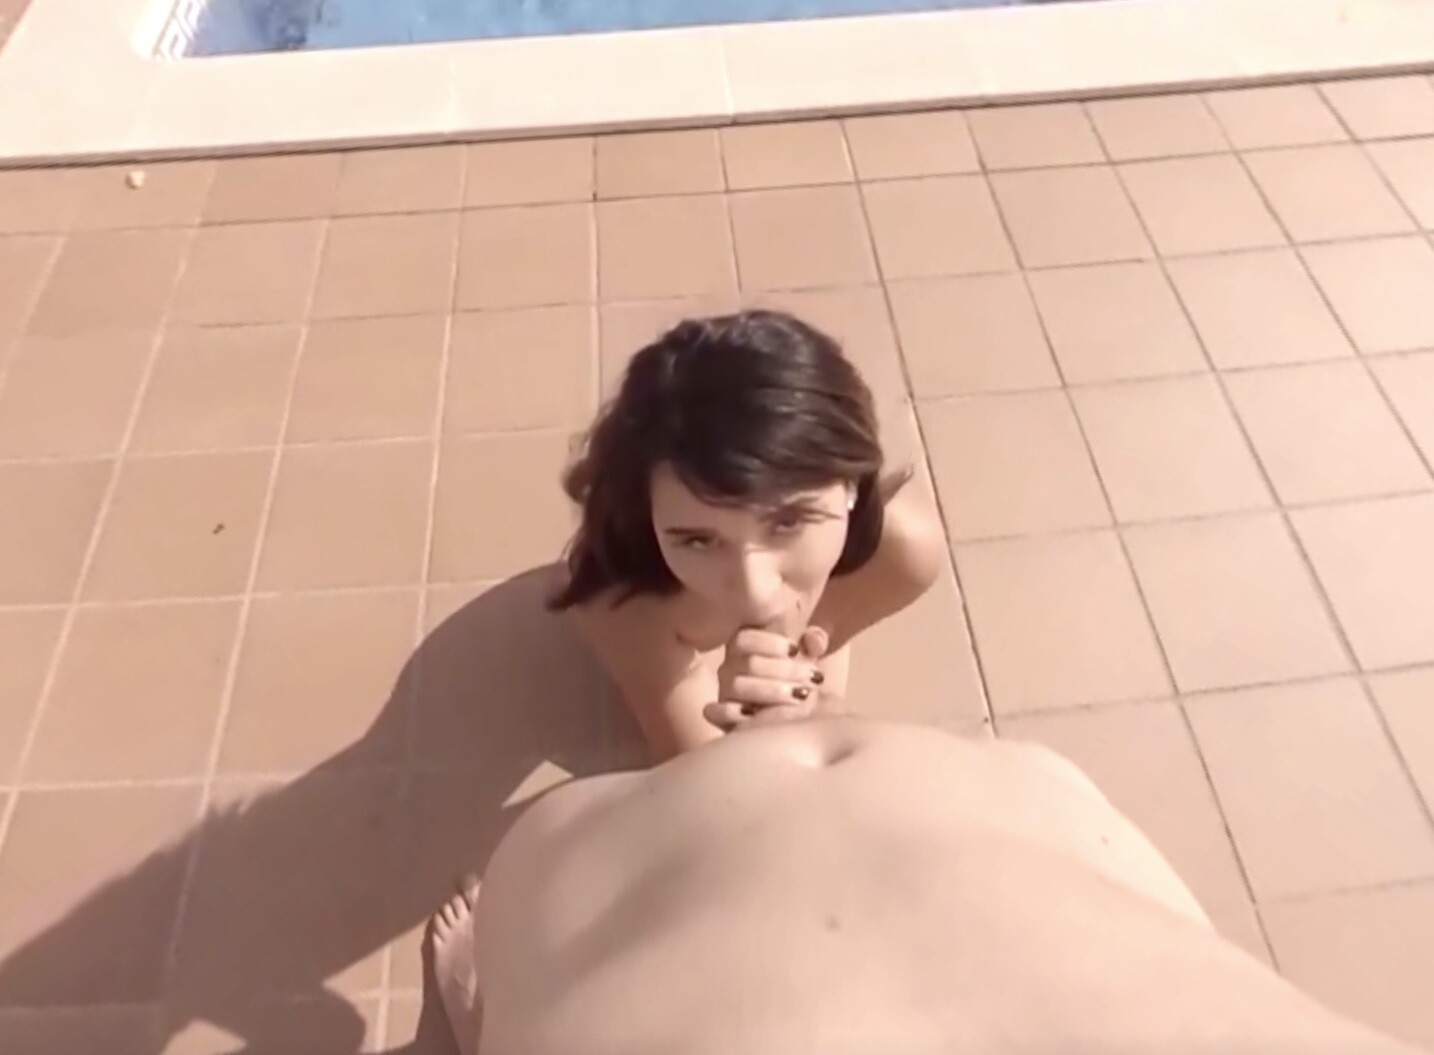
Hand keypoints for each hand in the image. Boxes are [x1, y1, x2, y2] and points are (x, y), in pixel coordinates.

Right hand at [703, 626, 829, 732]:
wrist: (799, 719)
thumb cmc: (801, 682)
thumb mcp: (808, 660)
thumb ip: (813, 644)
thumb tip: (815, 640)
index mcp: (747, 649)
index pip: (745, 638)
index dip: (770, 643)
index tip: (795, 650)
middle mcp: (731, 668)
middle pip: (749, 662)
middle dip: (784, 670)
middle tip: (813, 679)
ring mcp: (725, 692)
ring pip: (738, 685)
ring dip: (771, 690)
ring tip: (800, 697)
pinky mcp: (721, 718)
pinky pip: (718, 711)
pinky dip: (733, 712)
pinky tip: (755, 715)